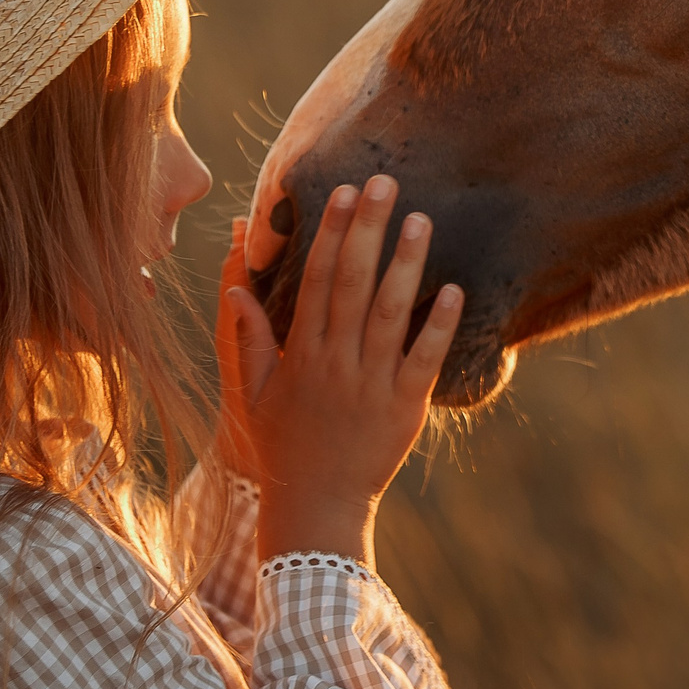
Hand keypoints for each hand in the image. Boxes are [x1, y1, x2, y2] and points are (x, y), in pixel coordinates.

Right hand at [215, 176, 463, 568]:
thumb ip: (248, 339)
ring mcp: (372, 383)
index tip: (344, 191)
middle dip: (368, 229)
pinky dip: (439, 325)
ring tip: (420, 219)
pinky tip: (454, 290)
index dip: (331, 232)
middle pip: (353, 283)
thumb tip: (234, 287)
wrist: (317, 507)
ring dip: (406, 263)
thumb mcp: (255, 393)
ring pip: (390, 313)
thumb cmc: (285, 446)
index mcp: (302, 353)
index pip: (317, 279)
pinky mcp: (404, 407)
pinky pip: (424, 360)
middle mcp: (336, 361)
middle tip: (385, 181)